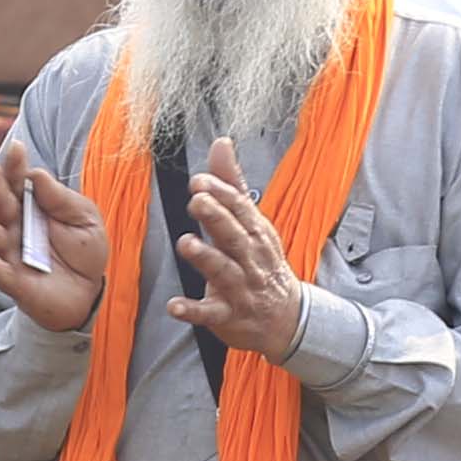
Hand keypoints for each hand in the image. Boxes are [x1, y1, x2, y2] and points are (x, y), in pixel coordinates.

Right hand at [0, 135, 109, 334]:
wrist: (90, 292)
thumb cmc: (83, 251)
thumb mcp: (84, 218)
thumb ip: (61, 199)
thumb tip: (36, 174)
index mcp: (29, 207)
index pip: (16, 183)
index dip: (13, 166)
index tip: (16, 147)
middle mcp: (13, 228)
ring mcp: (10, 255)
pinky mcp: (14, 284)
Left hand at [164, 133, 310, 358]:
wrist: (286, 317)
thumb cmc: (261, 262)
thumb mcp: (252, 222)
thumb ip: (231, 183)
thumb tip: (221, 143)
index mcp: (255, 232)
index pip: (239, 209)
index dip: (220, 194)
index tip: (199, 180)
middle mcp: (250, 258)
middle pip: (233, 235)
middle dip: (216, 217)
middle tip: (196, 200)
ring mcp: (240, 288)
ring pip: (223, 271)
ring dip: (205, 257)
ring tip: (186, 244)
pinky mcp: (228, 315)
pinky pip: (209, 313)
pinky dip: (192, 310)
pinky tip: (174, 306)